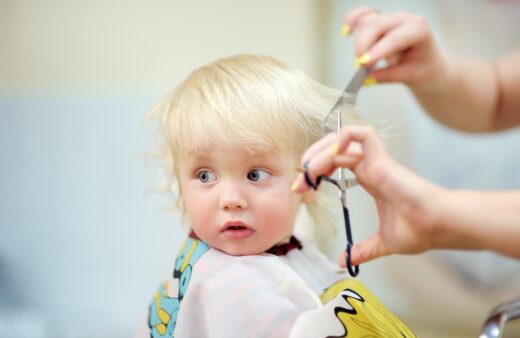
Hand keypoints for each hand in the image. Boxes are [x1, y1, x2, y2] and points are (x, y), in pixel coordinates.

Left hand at [292, 125, 442, 265]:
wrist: (439, 226)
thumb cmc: (420, 230)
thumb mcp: (383, 242)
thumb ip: (363, 250)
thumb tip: (345, 261)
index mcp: (370, 179)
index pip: (336, 163)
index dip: (315, 172)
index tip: (302, 190)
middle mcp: (371, 167)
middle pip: (334, 148)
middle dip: (312, 159)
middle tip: (300, 180)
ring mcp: (376, 161)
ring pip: (342, 140)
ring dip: (320, 151)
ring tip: (308, 170)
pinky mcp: (382, 160)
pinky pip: (362, 135)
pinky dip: (344, 137)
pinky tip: (331, 155)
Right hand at [344, 6, 446, 89]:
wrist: (428, 64)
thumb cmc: (423, 69)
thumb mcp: (410, 76)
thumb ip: (388, 76)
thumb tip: (366, 79)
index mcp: (418, 29)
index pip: (395, 37)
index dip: (378, 50)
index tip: (364, 64)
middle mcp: (403, 19)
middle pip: (376, 26)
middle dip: (364, 46)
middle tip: (360, 67)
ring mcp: (390, 18)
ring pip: (366, 23)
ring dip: (361, 43)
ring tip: (368, 63)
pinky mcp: (378, 21)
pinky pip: (361, 16)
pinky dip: (352, 21)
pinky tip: (346, 32)